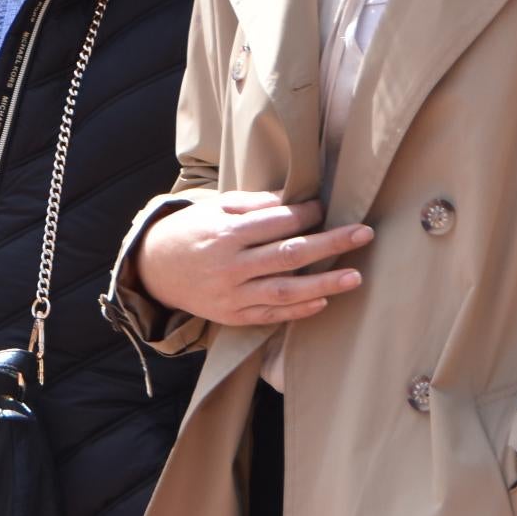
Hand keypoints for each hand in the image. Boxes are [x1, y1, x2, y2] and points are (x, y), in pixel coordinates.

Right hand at [131, 191, 371, 329]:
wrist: (153, 269)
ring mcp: (232, 294)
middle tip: (363, 234)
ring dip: (324, 283)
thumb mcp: (214, 208)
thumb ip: (253, 204)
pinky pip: (271, 315)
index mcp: (225, 232)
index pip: (275, 222)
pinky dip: (298, 309)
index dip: (305, 214)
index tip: (326, 208)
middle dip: (330, 243)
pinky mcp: (232, 316)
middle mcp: (230, 265)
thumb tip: (294, 199)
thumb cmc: (190, 231)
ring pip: (285, 290)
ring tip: (355, 276)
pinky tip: (323, 301)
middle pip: (289, 254)